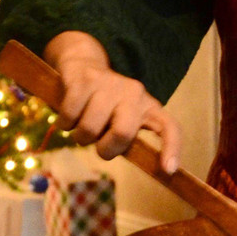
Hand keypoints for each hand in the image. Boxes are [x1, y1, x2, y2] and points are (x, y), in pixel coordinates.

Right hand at [43, 31, 181, 174]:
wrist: (83, 64)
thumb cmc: (105, 103)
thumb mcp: (122, 118)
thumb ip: (127, 138)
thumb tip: (130, 164)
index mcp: (148, 106)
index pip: (169, 126)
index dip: (172, 148)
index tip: (168, 170)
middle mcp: (134, 92)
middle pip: (122, 133)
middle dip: (105, 149)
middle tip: (97, 145)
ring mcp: (109, 84)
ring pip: (89, 128)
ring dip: (80, 136)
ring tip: (81, 126)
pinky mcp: (84, 80)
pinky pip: (69, 116)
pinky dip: (64, 123)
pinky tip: (68, 117)